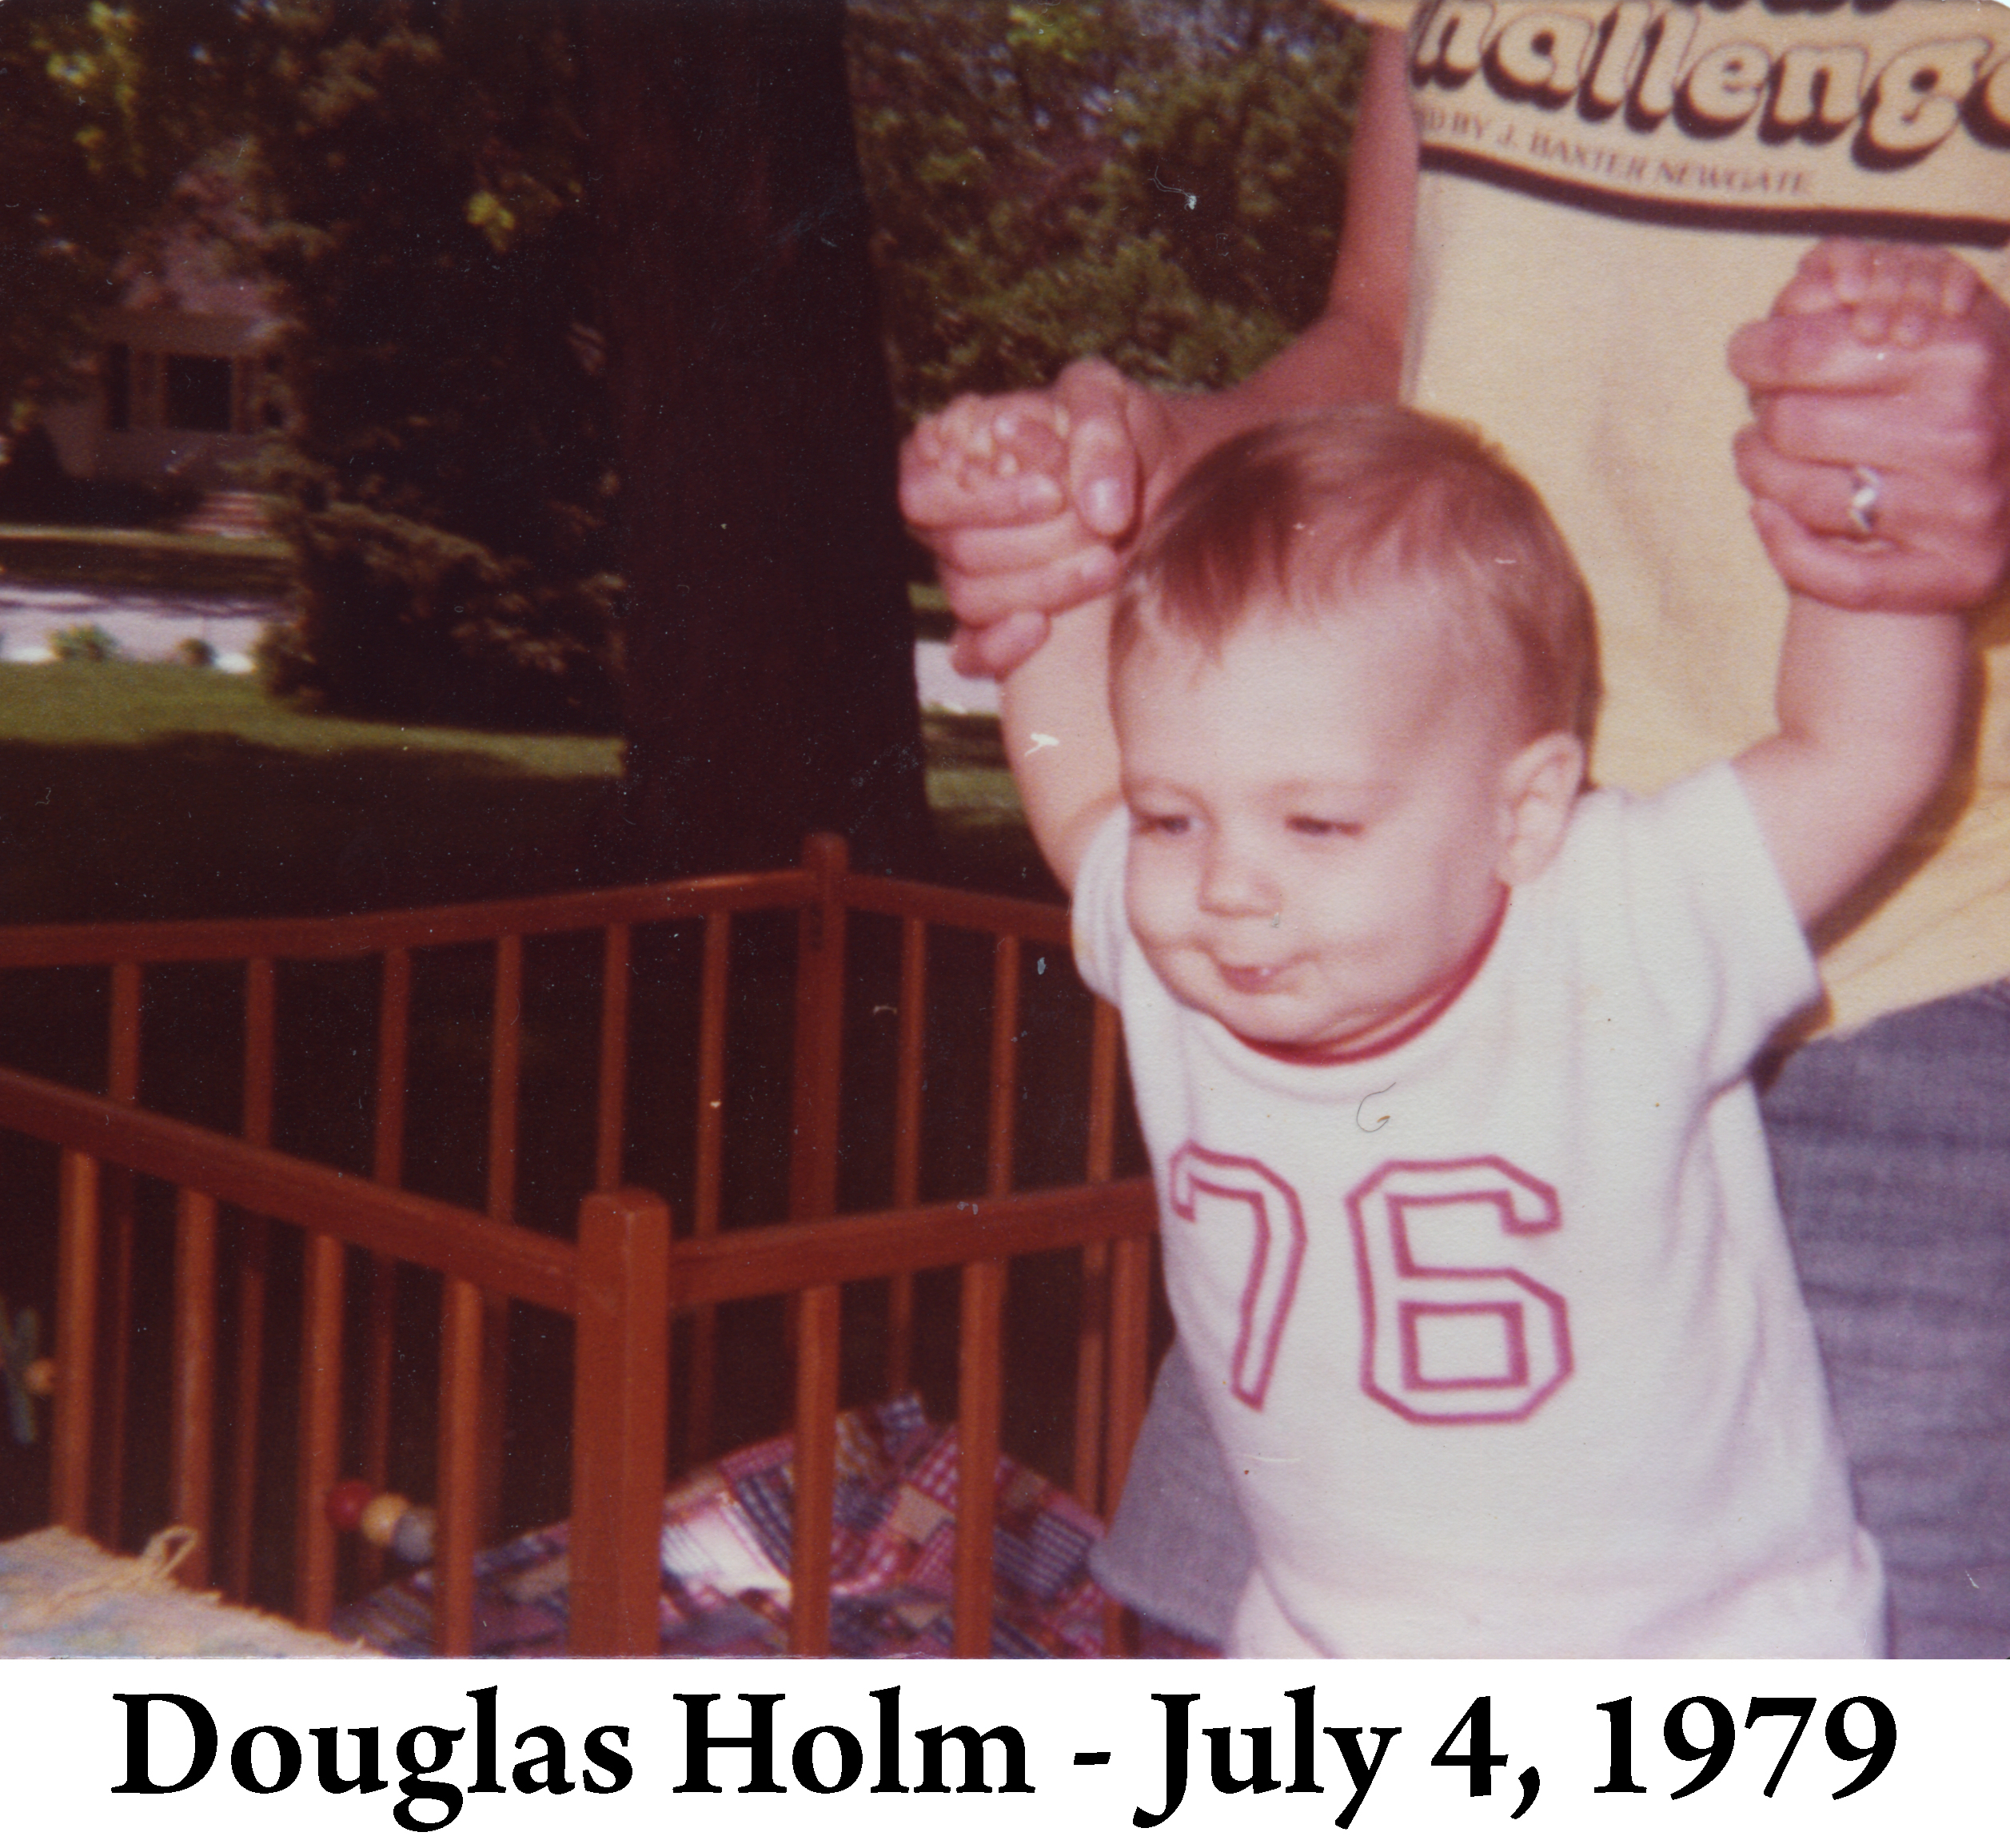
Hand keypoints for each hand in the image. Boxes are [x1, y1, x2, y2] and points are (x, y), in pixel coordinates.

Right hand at [900, 359, 1168, 676]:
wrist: (1158, 471)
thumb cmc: (1117, 426)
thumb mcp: (1108, 400)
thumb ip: (1098, 436)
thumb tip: (1099, 511)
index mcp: (947, 457)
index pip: (922, 493)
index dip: (984, 502)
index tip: (1054, 492)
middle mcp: (947, 519)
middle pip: (955, 550)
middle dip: (1031, 544)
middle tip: (1099, 530)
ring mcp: (969, 572)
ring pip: (970, 599)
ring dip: (1039, 588)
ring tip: (1107, 564)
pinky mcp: (995, 621)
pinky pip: (970, 653)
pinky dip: (998, 648)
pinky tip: (1042, 627)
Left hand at [1729, 240, 2009, 611]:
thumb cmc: (1950, 387)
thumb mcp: (1929, 314)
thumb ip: (1863, 279)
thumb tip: (1812, 279)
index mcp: (1961, 351)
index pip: (1803, 348)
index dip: (1757, 351)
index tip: (1752, 353)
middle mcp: (1965, 430)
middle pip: (1789, 422)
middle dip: (1763, 413)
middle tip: (1767, 409)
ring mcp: (1960, 510)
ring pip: (1796, 496)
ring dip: (1759, 473)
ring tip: (1760, 453)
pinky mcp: (1950, 575)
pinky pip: (1827, 571)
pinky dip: (1780, 542)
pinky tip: (1765, 512)